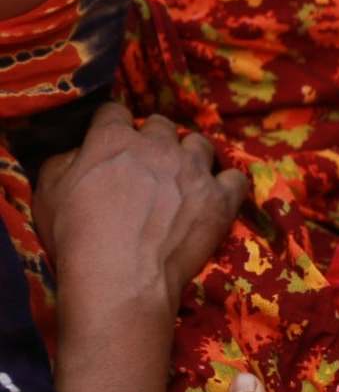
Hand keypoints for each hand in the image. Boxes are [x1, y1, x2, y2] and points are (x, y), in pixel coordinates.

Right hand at [34, 102, 247, 314]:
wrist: (120, 278)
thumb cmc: (76, 237)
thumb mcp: (48, 192)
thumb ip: (65, 161)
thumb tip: (80, 151)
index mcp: (112, 139)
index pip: (114, 113)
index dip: (112, 126)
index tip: (112, 141)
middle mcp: (158, 146)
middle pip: (161, 126)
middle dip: (153, 140)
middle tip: (146, 166)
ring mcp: (194, 170)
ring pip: (200, 144)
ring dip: (190, 156)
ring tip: (182, 178)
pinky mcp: (220, 199)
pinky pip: (236, 178)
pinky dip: (226, 184)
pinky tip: (217, 195)